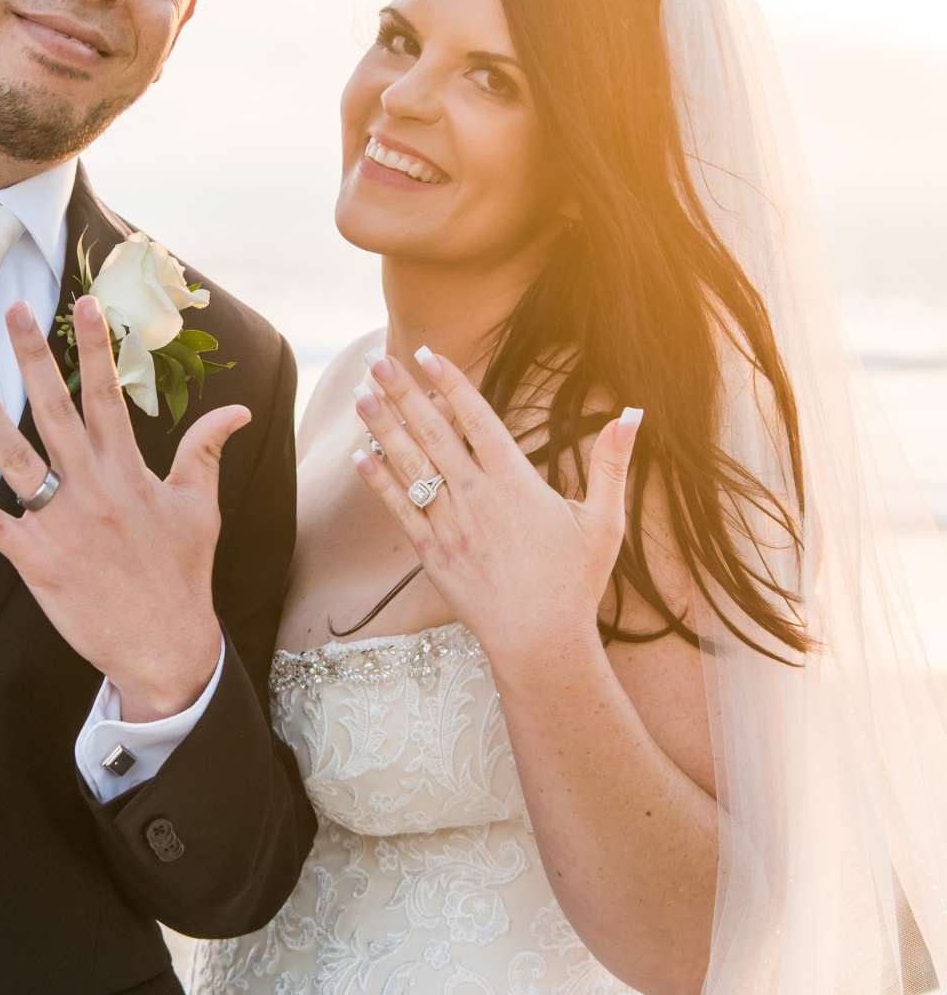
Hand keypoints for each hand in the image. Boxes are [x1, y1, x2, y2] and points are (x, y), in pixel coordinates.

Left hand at [0, 293, 249, 716]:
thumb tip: (239, 410)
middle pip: (56, 412)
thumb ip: (205, 451)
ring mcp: (60, 524)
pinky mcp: (36, 560)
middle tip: (13, 314)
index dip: (97, 349)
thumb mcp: (201, 507)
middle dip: (34, 359)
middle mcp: (92, 489)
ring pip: (16, 458)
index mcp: (129, 473)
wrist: (165, 645)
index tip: (85, 304)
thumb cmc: (182, 574)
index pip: (108, 397)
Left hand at [352, 348, 641, 678]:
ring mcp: (451, 524)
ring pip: (411, 465)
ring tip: (362, 394)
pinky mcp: (432, 553)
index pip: (478, 418)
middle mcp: (477, 496)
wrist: (540, 641)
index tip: (428, 353)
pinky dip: (379, 480)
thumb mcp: (604, 520)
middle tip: (378, 360)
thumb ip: (612, 462)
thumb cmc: (575, 582)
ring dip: (385, 427)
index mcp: (516, 482)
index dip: (451, 383)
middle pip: (434, 432)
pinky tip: (360, 455)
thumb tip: (633, 413)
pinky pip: (399, 509)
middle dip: (403, 393)